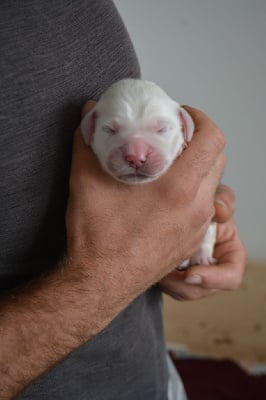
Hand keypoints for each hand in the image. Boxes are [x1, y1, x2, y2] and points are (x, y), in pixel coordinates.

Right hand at [66, 102, 225, 303]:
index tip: (184, 116)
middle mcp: (195, 206)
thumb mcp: (84, 181)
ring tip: (170, 165)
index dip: (203, 120)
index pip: (213, 140)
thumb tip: (88, 114)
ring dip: (198, 168)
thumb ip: (87, 142)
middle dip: (201, 142)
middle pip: (217, 160)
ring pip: (212, 185)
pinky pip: (203, 207)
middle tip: (175, 138)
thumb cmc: (97, 236)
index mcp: (178, 188)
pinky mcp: (190, 240)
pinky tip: (167, 195)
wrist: (100, 282)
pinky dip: (194, 192)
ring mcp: (196, 226)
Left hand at [160, 184, 247, 300]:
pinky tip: (151, 261)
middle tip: (165, 272)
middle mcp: (214, 268)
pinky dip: (160, 278)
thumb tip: (221, 212)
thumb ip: (223, 199)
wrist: (171, 205)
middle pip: (203, 290)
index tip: (190, 273)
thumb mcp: (214, 195)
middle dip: (184, 285)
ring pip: (184, 292)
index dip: (215, 279)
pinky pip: (168, 287)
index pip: (232, 276)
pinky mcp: (175, 276)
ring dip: (169, 283)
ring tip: (157, 262)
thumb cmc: (199, 201)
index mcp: (229, 252)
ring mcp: (194, 275)